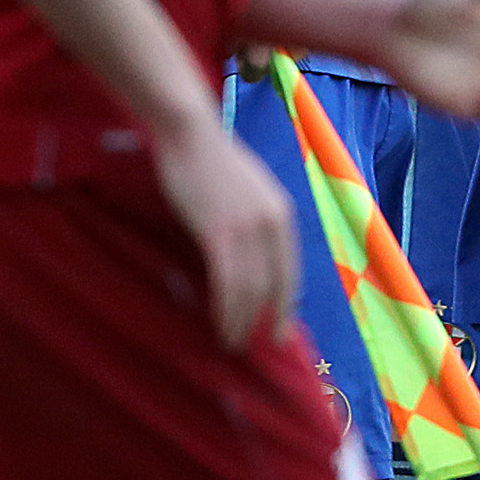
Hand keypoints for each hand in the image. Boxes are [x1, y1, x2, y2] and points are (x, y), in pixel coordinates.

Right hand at [155, 112, 299, 352]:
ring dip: (242, 322)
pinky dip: (227, 311)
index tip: (280, 331)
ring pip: (250, 290)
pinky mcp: (218, 233)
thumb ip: (257, 222)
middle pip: (273, 286)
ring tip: (233, 344)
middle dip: (266, 320)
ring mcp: (247, 229)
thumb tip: (255, 259)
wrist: (189, 134)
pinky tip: (222, 327)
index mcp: (283, 215)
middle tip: (255, 345)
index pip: (290, 271)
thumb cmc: (212, 162)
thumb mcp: (250, 192)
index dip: (285, 305)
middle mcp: (272, 224)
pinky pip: (228, 283)